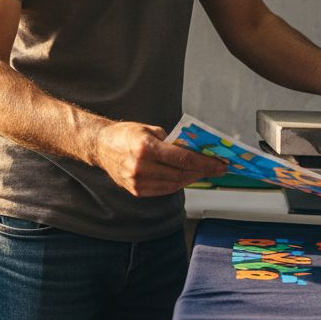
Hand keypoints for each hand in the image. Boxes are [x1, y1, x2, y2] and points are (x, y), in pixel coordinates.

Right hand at [91, 121, 226, 196]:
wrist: (101, 146)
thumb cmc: (125, 135)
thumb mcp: (149, 129)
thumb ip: (170, 141)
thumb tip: (193, 150)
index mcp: (146, 148)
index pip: (183, 158)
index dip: (205, 163)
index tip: (219, 165)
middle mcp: (141, 167)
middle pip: (181, 173)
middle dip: (202, 171)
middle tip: (216, 169)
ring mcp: (138, 181)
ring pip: (174, 184)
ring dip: (191, 178)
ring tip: (202, 173)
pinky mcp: (136, 190)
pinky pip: (164, 190)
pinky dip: (177, 184)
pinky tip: (185, 177)